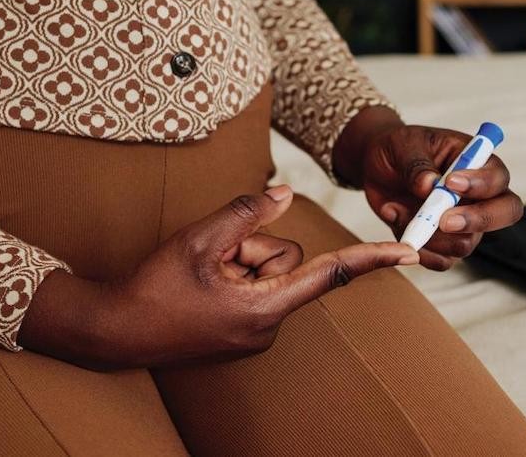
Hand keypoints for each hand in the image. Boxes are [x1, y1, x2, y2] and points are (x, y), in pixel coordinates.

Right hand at [19, 185, 417, 368]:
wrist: (117, 330)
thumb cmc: (155, 288)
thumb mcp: (199, 240)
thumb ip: (247, 213)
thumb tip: (284, 193)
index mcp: (264, 307)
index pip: (329, 274)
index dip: (371, 259)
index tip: (408, 253)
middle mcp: (267, 325)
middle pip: (285, 259)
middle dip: (252, 247)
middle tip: (210, 259)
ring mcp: (254, 331)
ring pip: (267, 270)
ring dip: (238, 261)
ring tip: (200, 274)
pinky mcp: (242, 330)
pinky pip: (254, 286)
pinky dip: (232, 275)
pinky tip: (200, 285)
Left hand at [333, 106, 522, 270]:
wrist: (376, 167)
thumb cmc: (398, 149)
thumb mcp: (403, 145)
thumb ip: (417, 164)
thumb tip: (430, 185)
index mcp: (477, 163)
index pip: (498, 178)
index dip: (481, 184)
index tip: (451, 183)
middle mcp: (479, 196)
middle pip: (504, 214)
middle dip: (476, 220)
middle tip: (444, 220)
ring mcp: (463, 222)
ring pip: (466, 243)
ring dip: (431, 235)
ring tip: (397, 209)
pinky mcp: (442, 243)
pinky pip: (442, 260)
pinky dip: (419, 250)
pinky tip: (398, 225)